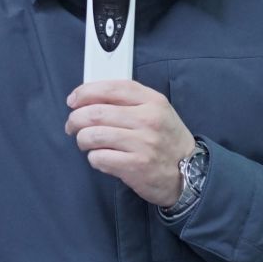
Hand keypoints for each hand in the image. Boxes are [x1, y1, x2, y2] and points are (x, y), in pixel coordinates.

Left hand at [65, 80, 195, 207]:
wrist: (190, 172)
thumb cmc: (167, 140)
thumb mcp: (157, 110)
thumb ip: (128, 101)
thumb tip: (89, 98)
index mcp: (152, 101)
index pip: (111, 88)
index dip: (85, 92)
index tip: (73, 100)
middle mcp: (148, 120)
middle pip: (95, 113)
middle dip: (75, 119)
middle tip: (72, 125)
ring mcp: (142, 144)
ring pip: (92, 135)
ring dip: (82, 140)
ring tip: (86, 143)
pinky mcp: (135, 166)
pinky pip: (98, 158)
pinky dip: (94, 158)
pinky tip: (101, 158)